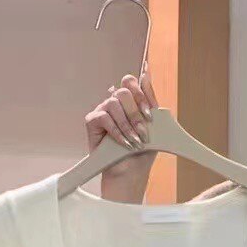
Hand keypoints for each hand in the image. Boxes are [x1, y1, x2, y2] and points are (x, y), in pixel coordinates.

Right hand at [89, 68, 158, 202]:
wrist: (131, 171)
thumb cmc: (142, 151)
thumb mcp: (154, 127)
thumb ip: (151, 103)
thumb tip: (146, 75)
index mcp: (131, 102)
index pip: (132, 82)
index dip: (141, 92)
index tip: (150, 114)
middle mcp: (116, 103)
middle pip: (124, 91)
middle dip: (137, 113)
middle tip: (144, 132)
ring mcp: (103, 110)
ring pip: (114, 103)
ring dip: (128, 125)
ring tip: (136, 141)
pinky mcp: (92, 121)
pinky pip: (104, 118)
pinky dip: (118, 132)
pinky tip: (125, 144)